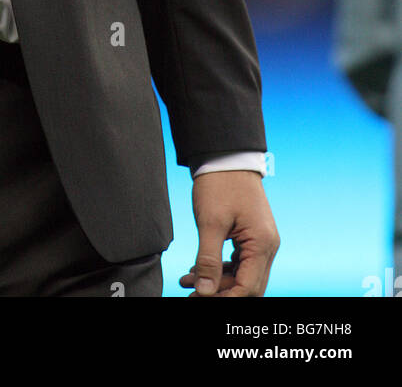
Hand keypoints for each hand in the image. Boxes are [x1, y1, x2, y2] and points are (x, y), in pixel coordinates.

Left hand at [180, 169, 278, 296]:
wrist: (226, 156)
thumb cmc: (220, 184)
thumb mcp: (210, 222)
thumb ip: (208, 259)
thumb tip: (204, 291)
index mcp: (262, 244)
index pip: (248, 287)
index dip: (224, 297)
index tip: (199, 298)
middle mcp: (267, 246)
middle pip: (248, 285)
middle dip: (220, 292)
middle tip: (191, 294)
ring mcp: (261, 241)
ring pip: (242, 275)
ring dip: (217, 281)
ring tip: (187, 281)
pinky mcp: (251, 236)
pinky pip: (239, 262)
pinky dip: (220, 268)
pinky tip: (197, 269)